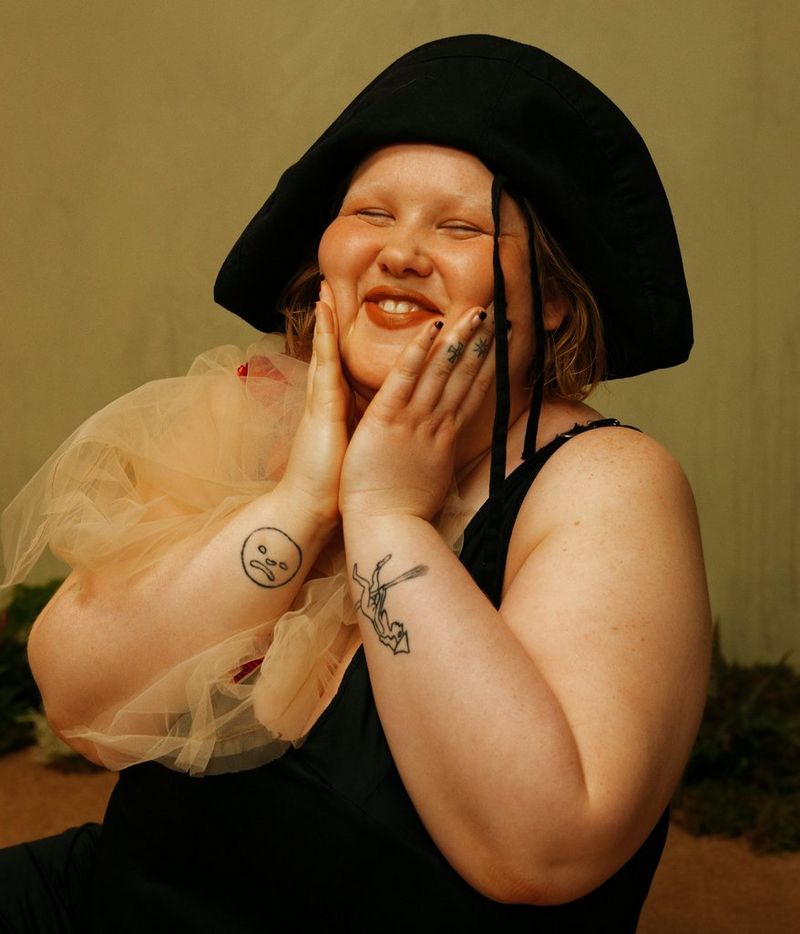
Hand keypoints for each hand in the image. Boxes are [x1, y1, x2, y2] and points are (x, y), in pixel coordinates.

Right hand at [277, 281, 351, 525]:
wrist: (310, 512)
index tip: (341, 322)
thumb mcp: (352, 459)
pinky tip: (326, 313)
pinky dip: (325, 337)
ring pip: (325, 353)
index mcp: (335, 416)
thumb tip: (368, 439)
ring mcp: (320, 404)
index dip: (338, 346)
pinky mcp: (321, 408)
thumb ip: (356, 442)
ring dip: (325, 322)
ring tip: (324, 291)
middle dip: (328, 325)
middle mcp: (325, 405)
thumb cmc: (335, 493)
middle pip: (328, 355)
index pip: (338, 373)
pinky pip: (325, 363)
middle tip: (328, 291)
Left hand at [339, 306, 496, 520]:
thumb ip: (439, 457)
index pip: (473, 393)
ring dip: (460, 339)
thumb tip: (447, 451)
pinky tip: (433, 328)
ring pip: (441, 372)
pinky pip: (404, 378)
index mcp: (445, 438)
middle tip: (500, 314)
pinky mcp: (387, 419)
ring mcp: (414, 420)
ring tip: (478, 311)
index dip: (490, 366)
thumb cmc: (404, 509)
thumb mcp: (432, 479)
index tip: (503, 344)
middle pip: (466, 376)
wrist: (386, 526)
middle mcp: (436, 425)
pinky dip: (418, 351)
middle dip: (484, 344)